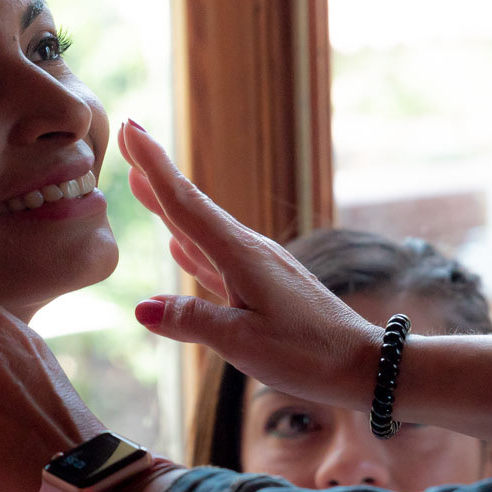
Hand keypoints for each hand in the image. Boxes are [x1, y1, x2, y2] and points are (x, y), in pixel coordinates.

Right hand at [119, 121, 384, 412]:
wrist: (363, 364)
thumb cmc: (308, 354)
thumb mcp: (243, 342)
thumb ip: (192, 321)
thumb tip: (142, 307)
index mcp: (240, 255)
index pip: (185, 204)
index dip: (154, 167)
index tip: (131, 127)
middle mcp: (248, 251)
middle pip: (190, 206)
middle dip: (157, 174)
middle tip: (128, 136)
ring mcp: (257, 267)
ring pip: (201, 230)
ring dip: (170, 206)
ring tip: (142, 184)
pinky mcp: (264, 286)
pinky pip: (215, 258)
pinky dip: (190, 246)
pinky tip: (177, 247)